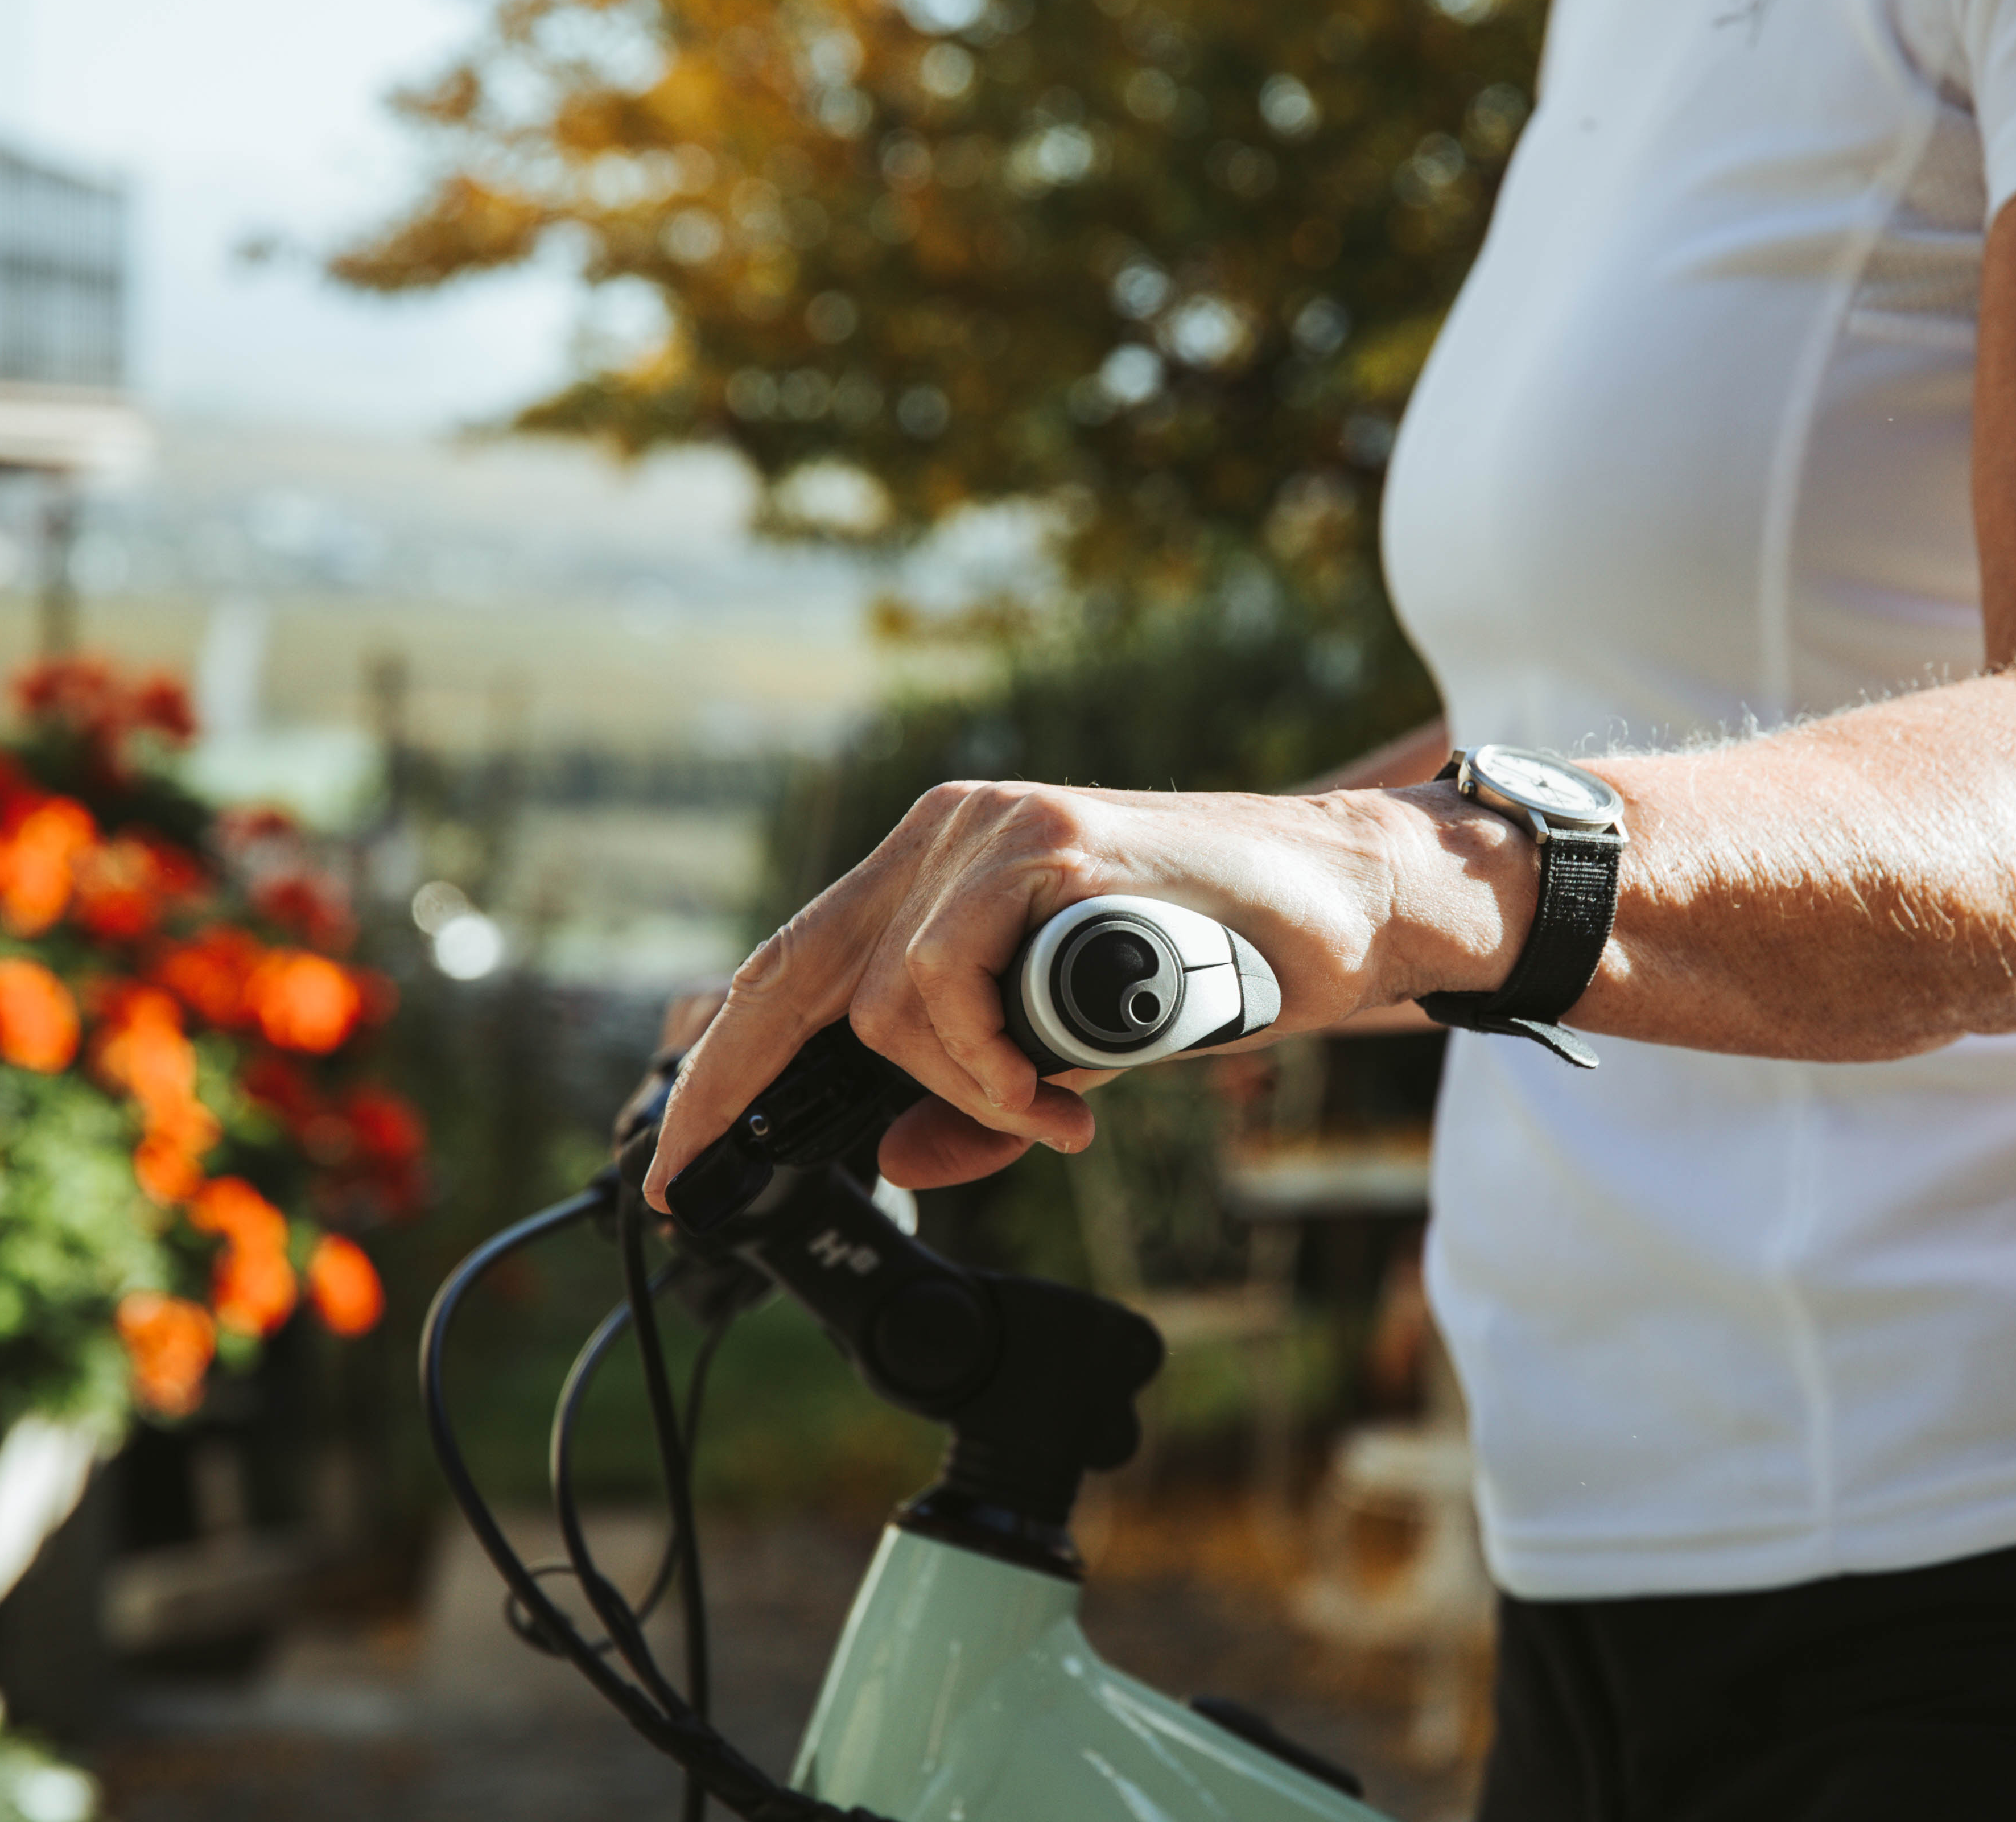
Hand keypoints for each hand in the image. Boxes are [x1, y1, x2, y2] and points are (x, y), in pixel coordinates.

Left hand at [643, 779, 1515, 1202]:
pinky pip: (952, 976)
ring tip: (1048, 1112)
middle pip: (798, 973)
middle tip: (699, 1186)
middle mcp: (948, 830)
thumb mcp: (1073, 1050)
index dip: (722, 1065)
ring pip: (884, 994)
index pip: (794, 966)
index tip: (673, 1164)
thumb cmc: (1213, 966)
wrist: (1342, 904)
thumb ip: (983, 1095)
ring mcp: (996, 829)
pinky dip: (986, 1059)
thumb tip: (900, 1159)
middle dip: (732, 1087)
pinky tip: (1054, 1092)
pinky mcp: (1049, 847)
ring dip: (956, 1086)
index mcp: (937, 866)